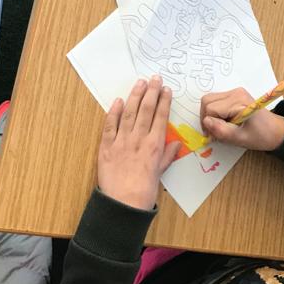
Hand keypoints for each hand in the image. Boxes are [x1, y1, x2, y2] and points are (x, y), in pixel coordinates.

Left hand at [97, 77, 180, 209]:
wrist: (123, 204)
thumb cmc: (144, 192)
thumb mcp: (160, 173)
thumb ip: (167, 156)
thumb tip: (176, 143)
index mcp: (154, 146)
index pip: (161, 117)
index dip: (164, 101)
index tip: (166, 89)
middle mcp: (139, 139)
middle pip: (146, 110)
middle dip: (152, 92)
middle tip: (155, 78)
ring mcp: (122, 141)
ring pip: (129, 113)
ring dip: (135, 96)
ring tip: (140, 83)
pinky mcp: (106, 147)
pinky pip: (110, 125)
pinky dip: (113, 112)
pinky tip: (118, 101)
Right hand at [200, 88, 283, 150]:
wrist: (276, 130)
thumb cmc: (261, 136)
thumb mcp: (241, 138)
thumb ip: (222, 131)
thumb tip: (206, 123)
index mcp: (238, 101)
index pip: (210, 108)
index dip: (208, 124)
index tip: (213, 136)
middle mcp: (236, 92)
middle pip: (207, 101)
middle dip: (206, 118)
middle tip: (214, 132)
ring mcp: (235, 92)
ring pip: (210, 100)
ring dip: (211, 115)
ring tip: (221, 127)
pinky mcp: (235, 95)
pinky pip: (217, 101)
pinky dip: (216, 112)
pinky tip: (225, 122)